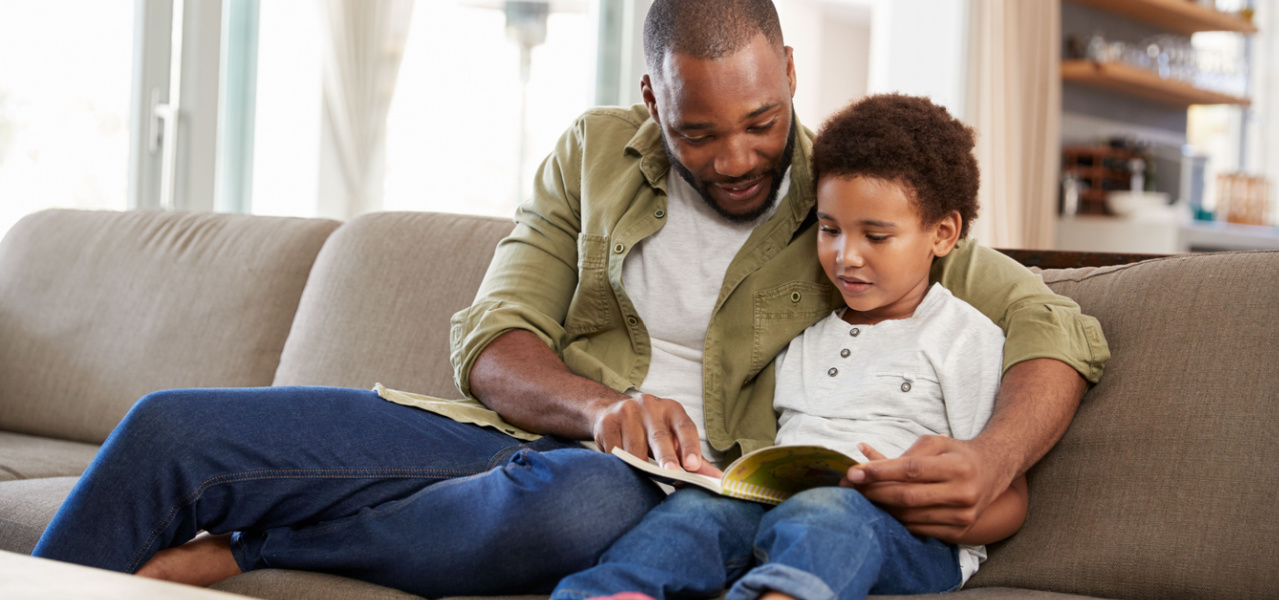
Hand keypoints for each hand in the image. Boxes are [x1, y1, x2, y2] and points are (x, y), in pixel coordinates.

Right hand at [591, 394, 716, 474]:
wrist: (613, 411)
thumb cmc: (651, 429)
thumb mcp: (673, 436)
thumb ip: (693, 458)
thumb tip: (718, 479)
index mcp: (672, 410)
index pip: (685, 427)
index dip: (690, 447)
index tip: (694, 465)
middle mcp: (650, 406)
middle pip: (659, 436)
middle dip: (666, 457)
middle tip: (672, 474)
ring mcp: (626, 413)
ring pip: (634, 447)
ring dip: (639, 466)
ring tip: (644, 478)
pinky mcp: (607, 423)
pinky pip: (614, 450)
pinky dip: (620, 464)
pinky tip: (623, 470)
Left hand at [841, 436, 1012, 543]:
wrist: (994, 472)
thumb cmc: (958, 454)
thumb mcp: (937, 444)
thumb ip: (906, 453)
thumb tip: (865, 456)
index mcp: (958, 467)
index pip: (911, 470)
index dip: (880, 472)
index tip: (855, 472)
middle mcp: (963, 493)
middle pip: (907, 497)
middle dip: (873, 492)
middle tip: (849, 486)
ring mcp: (962, 516)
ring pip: (910, 516)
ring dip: (880, 507)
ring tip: (859, 497)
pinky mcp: (959, 531)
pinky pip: (918, 529)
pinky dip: (897, 520)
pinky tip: (881, 510)